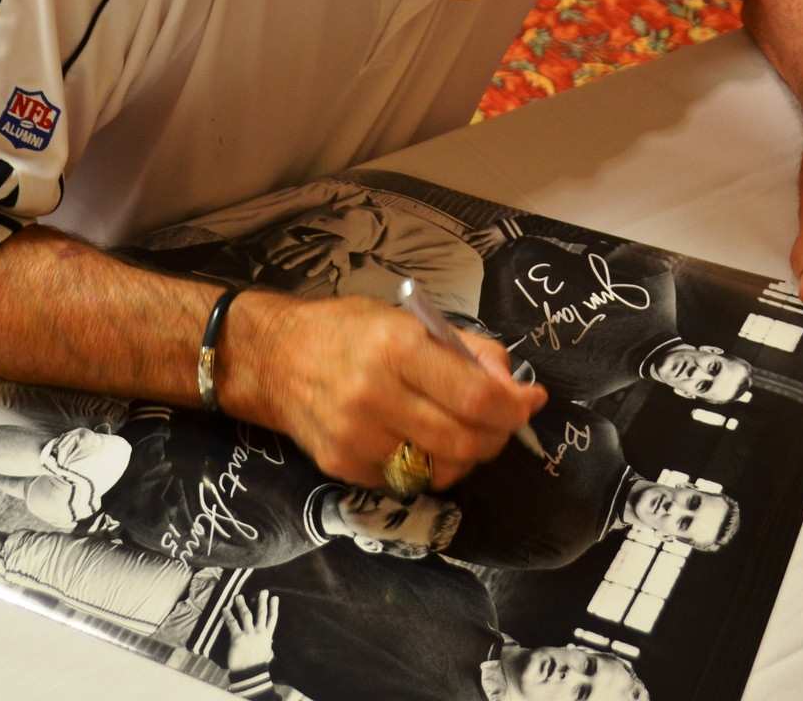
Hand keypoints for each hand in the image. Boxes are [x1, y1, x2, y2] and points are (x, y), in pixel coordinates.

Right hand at [216, 289, 546, 488]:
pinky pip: (408, 483)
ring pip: (442, 471)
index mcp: (396, 348)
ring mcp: (356, 438)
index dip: (514, 407)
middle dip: (496, 436)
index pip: (475, 396)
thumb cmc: (347, 330)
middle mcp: (374, 396)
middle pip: (465, 442)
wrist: (274, 359)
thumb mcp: (408, 320)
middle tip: (499, 420)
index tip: (529, 402)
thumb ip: (467, 349)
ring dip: (465, 456)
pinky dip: (427, 466)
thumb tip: (516, 386)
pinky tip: (418, 439)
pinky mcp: (343, 467)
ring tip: (459, 429)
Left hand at [223, 590, 278, 673]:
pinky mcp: (238, 637)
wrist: (249, 674)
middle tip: (263, 591)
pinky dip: (228, 615)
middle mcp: (259, 632)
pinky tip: (225, 609)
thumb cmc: (258, 665)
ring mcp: (249, 633)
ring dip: (242, 604)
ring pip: (246, 614)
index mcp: (267, 636)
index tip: (274, 597)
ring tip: (239, 596)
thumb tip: (271, 642)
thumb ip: (268, 645)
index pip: (272, 618)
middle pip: (261, 612)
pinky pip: (232, 623)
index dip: (274, 607)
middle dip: (262, 601)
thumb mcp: (267, 653)